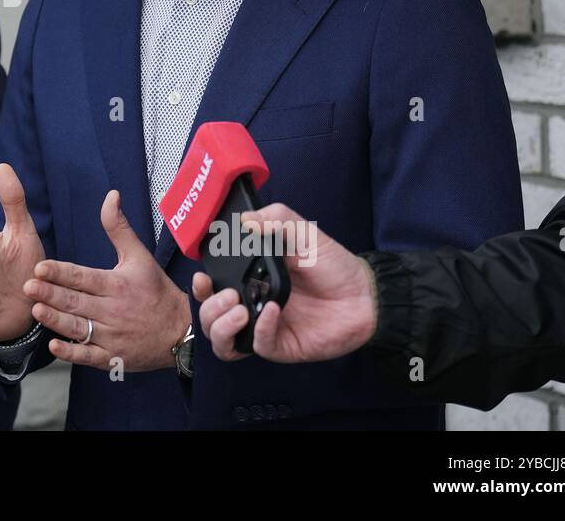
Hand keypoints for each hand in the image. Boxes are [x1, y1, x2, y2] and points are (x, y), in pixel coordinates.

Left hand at [26, 189, 189, 372]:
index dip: (61, 272)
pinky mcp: (112, 356)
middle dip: (51, 294)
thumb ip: (118, 227)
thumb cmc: (156, 290)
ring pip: (79, 328)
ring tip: (36, 311)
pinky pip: (89, 356)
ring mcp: (112, 335)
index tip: (40, 267)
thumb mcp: (139, 256)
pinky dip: (71, 353)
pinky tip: (54, 345)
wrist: (181, 331)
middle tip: (28, 287)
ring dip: (56, 320)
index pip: (84, 277)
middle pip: (77, 301)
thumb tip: (110, 196)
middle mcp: (113, 310)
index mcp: (117, 284)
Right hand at [193, 203, 377, 362]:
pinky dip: (259, 329)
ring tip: (240, 309)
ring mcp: (263, 328)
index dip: (200, 287)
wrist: (365, 295)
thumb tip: (245, 219)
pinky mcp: (280, 346)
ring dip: (221, 326)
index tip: (202, 277)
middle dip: (208, 308)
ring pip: (222, 342)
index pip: (210, 289)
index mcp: (248, 280)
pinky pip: (257, 346)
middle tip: (227, 295)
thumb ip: (276, 219)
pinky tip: (273, 311)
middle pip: (208, 318)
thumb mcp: (303, 232)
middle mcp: (251, 305)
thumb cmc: (332, 264)